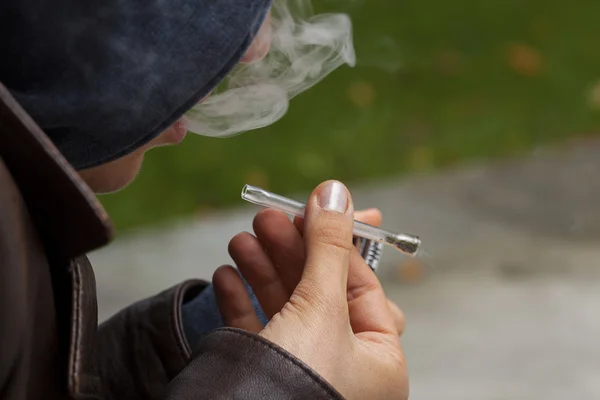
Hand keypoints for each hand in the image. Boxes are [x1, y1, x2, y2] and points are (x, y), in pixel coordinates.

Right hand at [213, 181, 407, 399]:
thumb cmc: (299, 384)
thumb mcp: (321, 306)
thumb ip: (329, 246)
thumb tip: (336, 190)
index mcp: (377, 360)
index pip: (362, 286)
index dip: (337, 242)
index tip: (313, 208)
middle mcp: (343, 367)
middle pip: (318, 292)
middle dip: (290, 250)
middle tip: (266, 215)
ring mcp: (302, 372)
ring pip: (284, 308)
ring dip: (261, 269)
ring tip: (240, 238)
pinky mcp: (264, 376)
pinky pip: (256, 331)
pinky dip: (241, 300)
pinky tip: (226, 275)